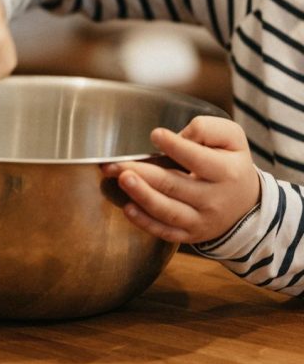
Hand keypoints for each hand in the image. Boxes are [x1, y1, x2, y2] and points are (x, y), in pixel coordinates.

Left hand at [100, 116, 260, 243]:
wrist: (246, 205)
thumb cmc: (231, 164)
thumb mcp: (232, 139)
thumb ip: (208, 129)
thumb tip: (181, 135)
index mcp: (226, 172)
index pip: (198, 159)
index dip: (176, 146)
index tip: (156, 134)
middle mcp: (213, 199)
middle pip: (175, 186)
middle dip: (144, 173)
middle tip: (117, 163)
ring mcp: (200, 220)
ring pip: (168, 211)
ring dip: (142, 196)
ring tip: (122, 180)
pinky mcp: (189, 234)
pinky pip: (165, 232)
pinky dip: (145, 222)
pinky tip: (128, 208)